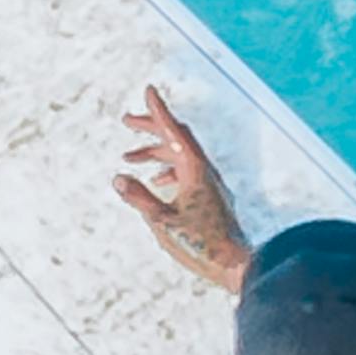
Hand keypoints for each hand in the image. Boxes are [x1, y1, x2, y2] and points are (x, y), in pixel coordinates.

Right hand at [117, 90, 250, 292]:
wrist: (236, 264)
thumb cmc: (201, 244)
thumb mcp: (162, 222)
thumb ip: (140, 199)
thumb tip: (119, 177)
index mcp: (195, 171)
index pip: (174, 132)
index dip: (159, 111)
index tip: (148, 90)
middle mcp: (205, 172)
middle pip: (178, 138)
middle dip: (152, 127)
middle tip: (126, 120)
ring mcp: (210, 184)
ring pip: (181, 156)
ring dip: (156, 151)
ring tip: (129, 156)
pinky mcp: (211, 196)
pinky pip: (187, 171)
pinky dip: (168, 168)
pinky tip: (155, 180)